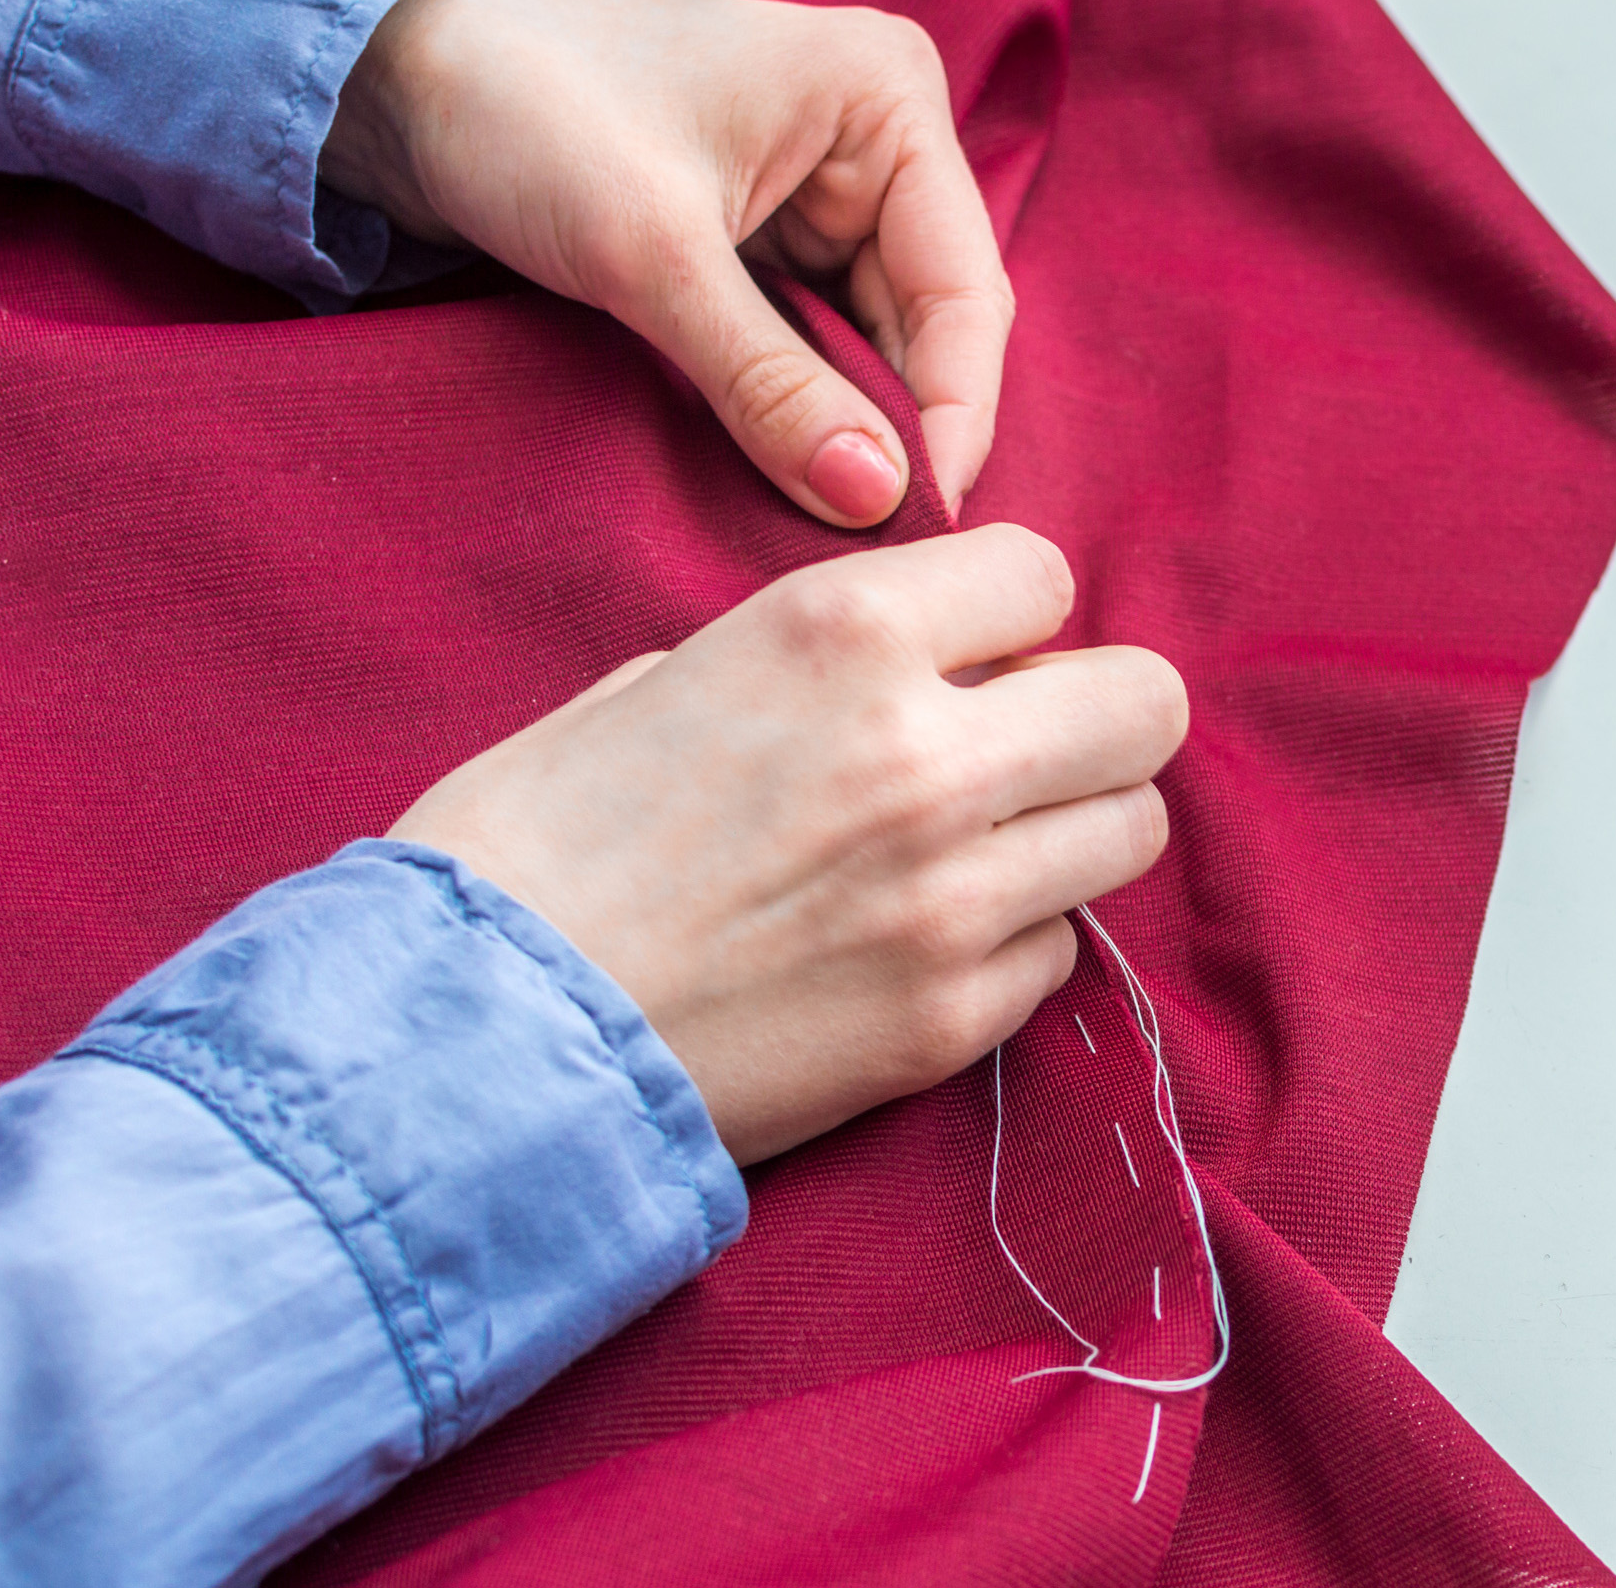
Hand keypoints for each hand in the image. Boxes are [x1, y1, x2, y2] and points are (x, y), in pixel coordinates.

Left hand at [323, 0, 1012, 525]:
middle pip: (934, 323)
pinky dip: (806, 402)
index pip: (964, 291)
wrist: (395, 71)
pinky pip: (820, 340)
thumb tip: (875, 499)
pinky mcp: (773, 231)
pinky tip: (789, 462)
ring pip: (879, 342)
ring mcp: (829, 186)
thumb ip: (771, 384)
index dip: (952, 417)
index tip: (920, 526)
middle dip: (903, 427)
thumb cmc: (525, 107)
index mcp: (888, 97)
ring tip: (823, 509)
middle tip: (873, 540)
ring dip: (853, 425)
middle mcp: (880, 134)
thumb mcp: (652, 256)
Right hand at [389, 528, 1184, 1163]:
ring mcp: (952, 898)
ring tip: (979, 853)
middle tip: (1024, 751)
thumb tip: (890, 674)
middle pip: (1145, 703)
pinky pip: (1060, 955)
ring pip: (1131, 830)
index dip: (1008, 617)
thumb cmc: (526, 850)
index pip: (1044, 574)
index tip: (969, 656)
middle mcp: (924, 753)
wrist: (469, 1041)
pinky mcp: (951, 1022)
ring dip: (1070, 831)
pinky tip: (917, 950)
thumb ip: (801, 663)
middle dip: (1095, 717)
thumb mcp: (654, 682)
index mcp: (840, 633)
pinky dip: (1012, 946)